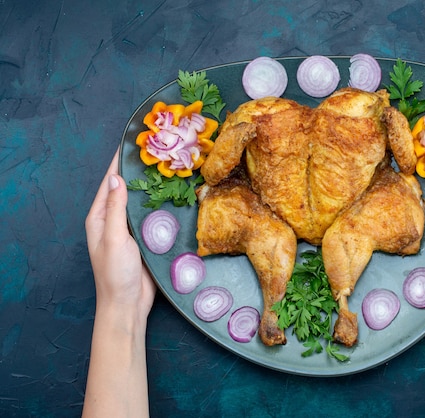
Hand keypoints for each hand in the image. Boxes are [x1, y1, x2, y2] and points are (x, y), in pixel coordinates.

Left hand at [85, 149, 155, 318]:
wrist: (128, 304)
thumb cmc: (115, 273)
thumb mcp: (113, 238)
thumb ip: (115, 209)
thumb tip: (115, 179)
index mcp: (100, 217)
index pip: (110, 183)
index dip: (119, 162)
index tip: (132, 142)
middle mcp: (114, 220)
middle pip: (127, 190)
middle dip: (140, 171)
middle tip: (160, 151)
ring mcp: (131, 230)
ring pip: (143, 202)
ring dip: (154, 188)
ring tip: (171, 168)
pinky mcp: (147, 240)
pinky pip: (154, 217)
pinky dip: (163, 205)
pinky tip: (176, 196)